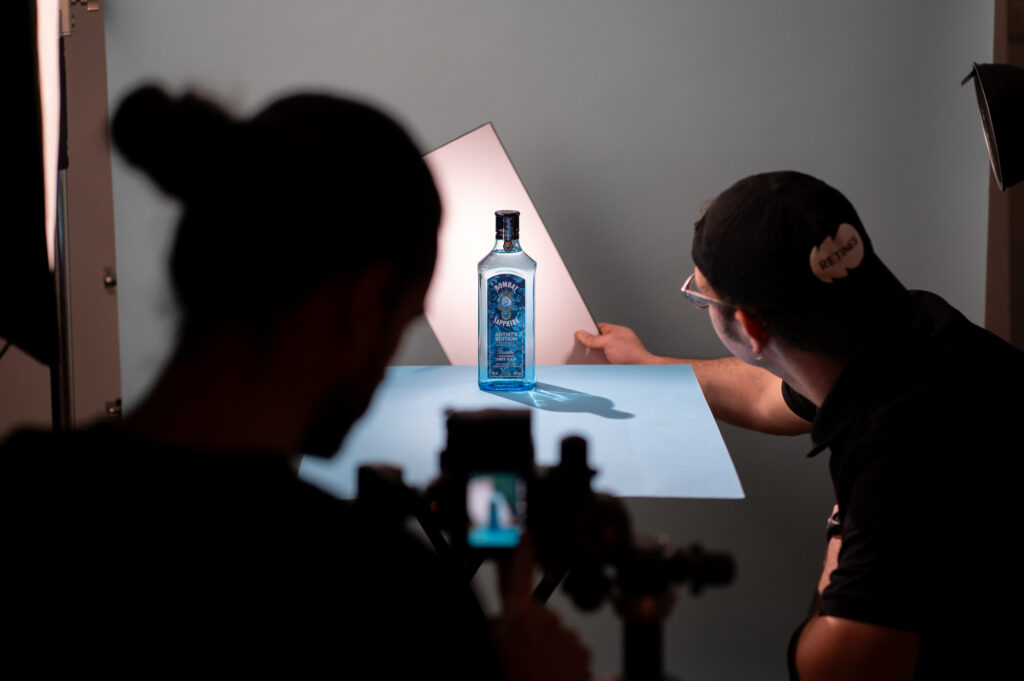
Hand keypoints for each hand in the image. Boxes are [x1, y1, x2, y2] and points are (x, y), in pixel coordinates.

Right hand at [491, 535, 590, 680]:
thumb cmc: (511, 677)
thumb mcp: (489, 648)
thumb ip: (494, 626)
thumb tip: (498, 617)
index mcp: (519, 616)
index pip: (519, 571)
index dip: (522, 547)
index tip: (526, 531)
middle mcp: (547, 620)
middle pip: (533, 612)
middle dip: (525, 628)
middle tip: (516, 655)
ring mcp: (567, 636)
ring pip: (551, 633)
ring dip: (543, 647)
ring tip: (532, 671)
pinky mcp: (583, 653)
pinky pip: (568, 648)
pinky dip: (560, 659)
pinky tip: (548, 674)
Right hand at [575, 323, 658, 364]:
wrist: (641, 371)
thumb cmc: (634, 354)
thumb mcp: (609, 341)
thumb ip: (594, 338)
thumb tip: (581, 334)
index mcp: (617, 332)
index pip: (598, 327)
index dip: (588, 329)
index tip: (579, 333)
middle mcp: (616, 342)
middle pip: (597, 341)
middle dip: (590, 345)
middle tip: (583, 347)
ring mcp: (615, 354)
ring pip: (598, 353)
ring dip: (593, 356)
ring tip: (590, 358)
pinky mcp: (613, 365)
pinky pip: (600, 363)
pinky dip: (596, 365)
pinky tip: (595, 365)